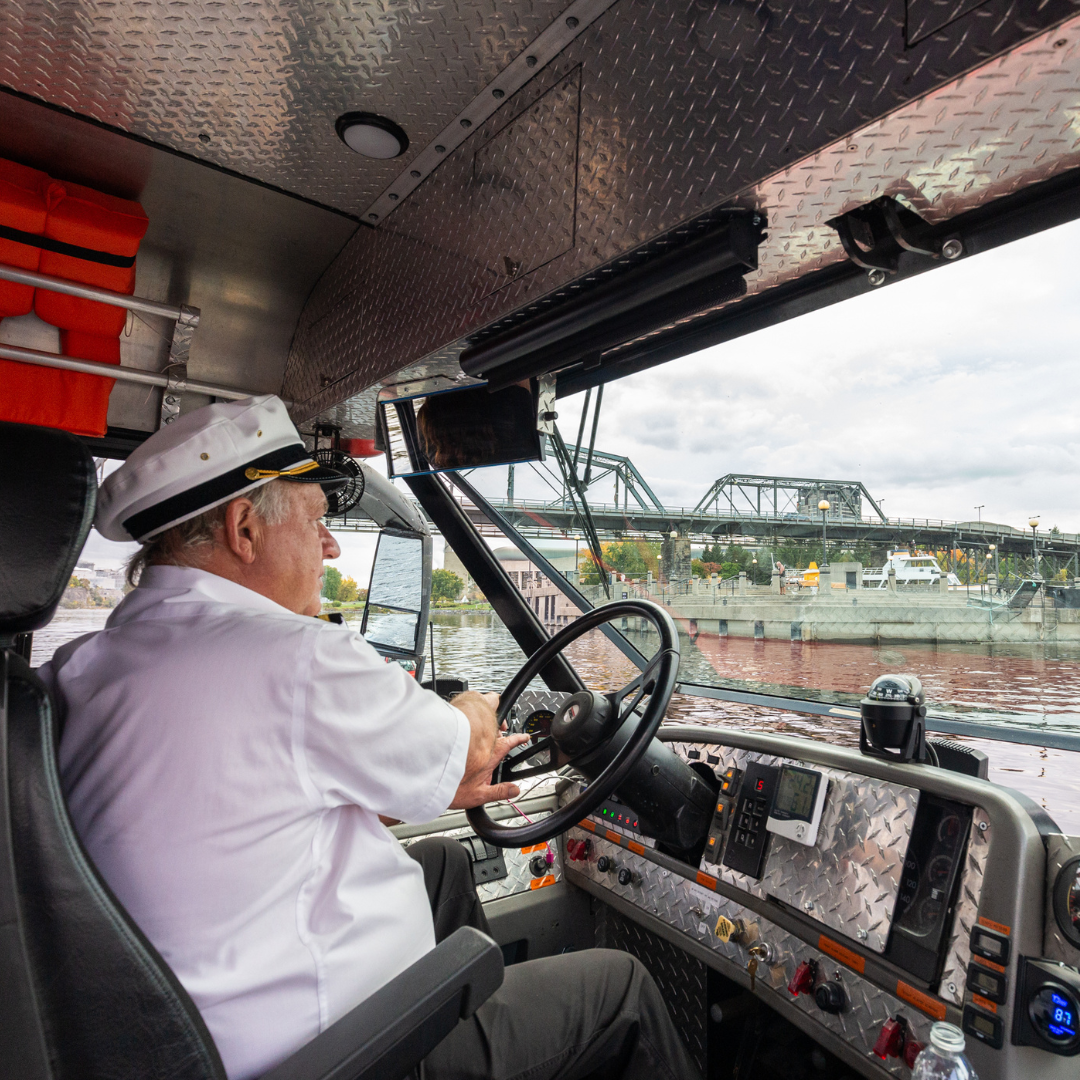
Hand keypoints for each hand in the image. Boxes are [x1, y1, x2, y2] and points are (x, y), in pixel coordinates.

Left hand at [448, 690, 530, 808]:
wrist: (433, 765)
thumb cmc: (450, 782)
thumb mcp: (478, 795)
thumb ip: (498, 792)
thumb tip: (514, 790)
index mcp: (492, 753)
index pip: (511, 743)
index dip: (519, 739)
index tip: (524, 737)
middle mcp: (483, 736)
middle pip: (498, 721)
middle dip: (500, 723)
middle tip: (499, 728)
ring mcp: (470, 722)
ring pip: (484, 707)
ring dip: (485, 712)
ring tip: (482, 720)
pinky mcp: (456, 713)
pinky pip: (469, 702)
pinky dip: (471, 706)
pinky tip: (464, 714)